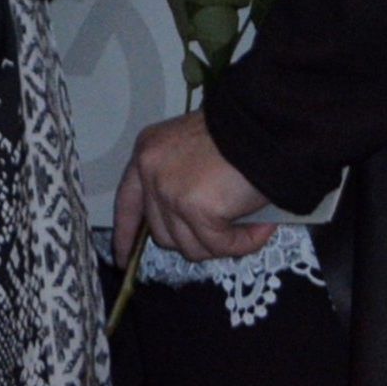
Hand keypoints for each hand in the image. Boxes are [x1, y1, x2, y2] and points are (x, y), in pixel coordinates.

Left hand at [116, 110, 284, 261]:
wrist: (263, 127)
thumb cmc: (237, 135)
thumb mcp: (192, 150)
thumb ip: (179, 180)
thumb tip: (186, 226)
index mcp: (146, 154)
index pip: (126, 202)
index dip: (126, 233)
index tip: (123, 258)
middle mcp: (150, 171)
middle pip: (161, 232)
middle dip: (193, 240)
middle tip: (226, 232)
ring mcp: (169, 191)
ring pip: (190, 246)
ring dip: (222, 243)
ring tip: (248, 225)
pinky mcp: (196, 209)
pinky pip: (221, 246)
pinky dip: (245, 243)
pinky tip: (262, 227)